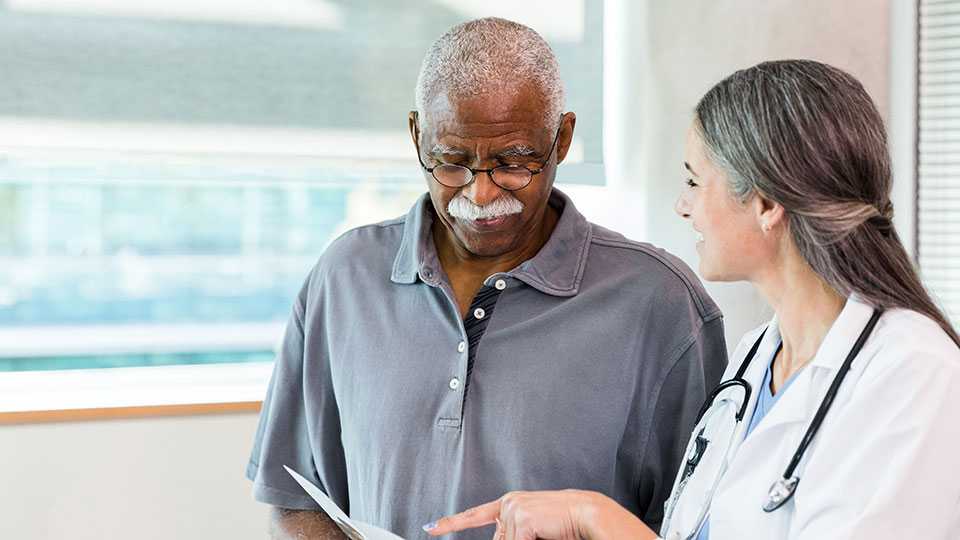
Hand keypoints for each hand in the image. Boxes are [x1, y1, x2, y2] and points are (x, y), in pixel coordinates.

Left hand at [423, 490, 657, 539]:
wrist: (588, 513)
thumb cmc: (565, 524)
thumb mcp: (533, 529)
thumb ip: (514, 534)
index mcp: (511, 503)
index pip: (475, 515)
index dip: (451, 523)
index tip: (431, 527)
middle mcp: (509, 502)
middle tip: (538, 534)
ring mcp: (513, 508)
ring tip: (545, 533)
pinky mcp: (521, 517)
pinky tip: (543, 534)